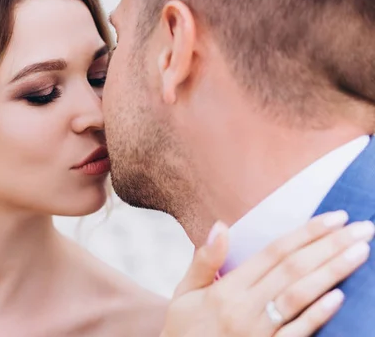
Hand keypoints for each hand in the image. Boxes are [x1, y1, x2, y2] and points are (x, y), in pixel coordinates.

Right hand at [160, 211, 373, 336]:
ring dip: (332, 272)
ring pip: (300, 296)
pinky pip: (297, 333)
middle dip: (330, 245)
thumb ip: (203, 260)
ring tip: (360, 252)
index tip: (334, 217)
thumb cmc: (184, 328)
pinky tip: (340, 297)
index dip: (306, 233)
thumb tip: (220, 226)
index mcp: (226, 289)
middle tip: (362, 227)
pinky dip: (318, 314)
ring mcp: (257, 332)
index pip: (274, 253)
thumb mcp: (185, 292)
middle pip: (293, 269)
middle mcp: (244, 307)